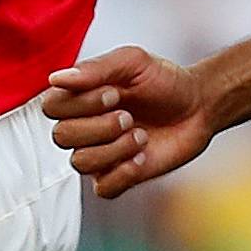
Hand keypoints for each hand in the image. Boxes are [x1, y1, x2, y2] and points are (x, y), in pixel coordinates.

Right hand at [40, 46, 212, 198]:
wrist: (197, 106)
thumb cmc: (163, 80)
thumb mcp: (133, 62)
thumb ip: (96, 68)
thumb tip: (55, 79)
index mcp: (82, 96)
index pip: (52, 106)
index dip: (79, 103)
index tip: (114, 92)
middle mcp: (85, 125)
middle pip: (61, 136)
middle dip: (99, 126)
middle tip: (128, 115)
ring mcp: (100, 153)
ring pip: (80, 163)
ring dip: (114, 148)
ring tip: (140, 135)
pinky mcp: (118, 177)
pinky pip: (103, 188)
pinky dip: (124, 173)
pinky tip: (143, 156)